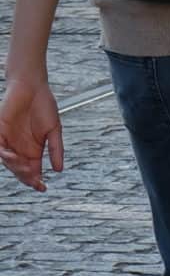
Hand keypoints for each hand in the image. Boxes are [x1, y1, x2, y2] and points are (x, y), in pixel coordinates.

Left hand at [0, 72, 65, 192]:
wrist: (32, 87)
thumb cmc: (44, 106)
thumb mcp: (54, 130)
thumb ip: (56, 149)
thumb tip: (59, 169)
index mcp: (33, 150)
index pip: (32, 171)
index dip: (36, 181)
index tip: (43, 188)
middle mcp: (19, 148)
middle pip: (19, 169)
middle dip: (26, 177)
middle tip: (35, 179)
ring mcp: (8, 141)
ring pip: (8, 162)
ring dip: (15, 168)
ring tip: (26, 169)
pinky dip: (3, 155)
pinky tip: (12, 156)